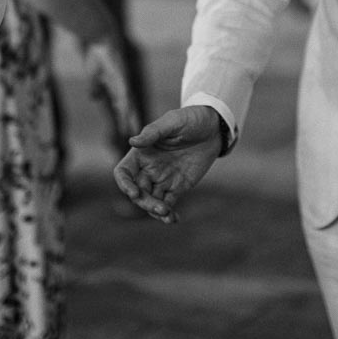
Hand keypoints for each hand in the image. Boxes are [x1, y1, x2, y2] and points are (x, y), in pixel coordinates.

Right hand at [84, 38, 138, 137]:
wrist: (98, 38)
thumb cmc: (95, 54)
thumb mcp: (94, 76)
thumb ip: (96, 87)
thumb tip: (95, 98)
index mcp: (115, 86)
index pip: (122, 105)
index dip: (124, 117)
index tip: (126, 130)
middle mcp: (121, 85)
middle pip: (128, 105)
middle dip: (131, 119)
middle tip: (136, 133)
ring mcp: (121, 80)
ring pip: (127, 101)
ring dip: (129, 115)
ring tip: (133, 127)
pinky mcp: (119, 75)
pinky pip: (122, 90)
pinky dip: (124, 102)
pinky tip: (125, 110)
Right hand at [113, 106, 222, 223]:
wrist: (213, 128)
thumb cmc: (190, 119)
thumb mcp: (172, 122)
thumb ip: (153, 132)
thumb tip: (132, 142)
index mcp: (142, 153)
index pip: (124, 172)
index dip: (124, 184)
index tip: (134, 193)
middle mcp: (148, 168)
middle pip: (137, 191)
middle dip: (145, 202)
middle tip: (160, 209)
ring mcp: (162, 179)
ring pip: (151, 201)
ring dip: (155, 211)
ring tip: (168, 215)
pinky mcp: (177, 187)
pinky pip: (168, 204)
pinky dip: (168, 215)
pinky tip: (173, 219)